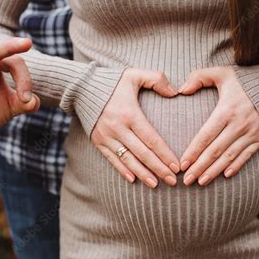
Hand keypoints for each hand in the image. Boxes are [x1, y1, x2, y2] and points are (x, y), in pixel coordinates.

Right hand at [91, 68, 179, 187]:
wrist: (81, 87)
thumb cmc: (113, 81)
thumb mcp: (135, 75)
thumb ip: (157, 79)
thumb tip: (175, 92)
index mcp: (129, 114)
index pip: (151, 139)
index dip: (165, 154)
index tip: (176, 166)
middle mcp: (117, 128)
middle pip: (142, 153)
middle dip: (159, 169)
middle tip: (172, 181)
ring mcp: (106, 137)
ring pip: (127, 160)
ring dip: (143, 174)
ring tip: (156, 184)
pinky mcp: (97, 141)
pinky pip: (112, 159)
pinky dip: (123, 170)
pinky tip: (133, 179)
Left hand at [178, 66, 258, 185]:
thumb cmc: (244, 79)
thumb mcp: (221, 72)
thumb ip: (198, 77)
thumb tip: (180, 90)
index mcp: (226, 110)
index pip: (205, 136)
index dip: (193, 152)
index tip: (182, 164)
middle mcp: (239, 124)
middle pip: (215, 151)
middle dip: (200, 167)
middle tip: (187, 181)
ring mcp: (252, 133)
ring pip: (229, 157)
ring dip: (214, 171)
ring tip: (201, 182)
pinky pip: (246, 156)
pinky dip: (236, 166)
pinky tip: (224, 176)